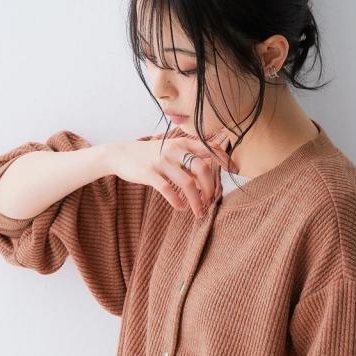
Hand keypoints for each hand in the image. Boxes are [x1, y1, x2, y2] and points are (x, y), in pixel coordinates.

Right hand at [105, 130, 235, 217]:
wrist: (120, 154)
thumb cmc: (152, 155)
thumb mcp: (172, 150)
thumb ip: (190, 159)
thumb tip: (210, 174)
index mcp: (183, 143)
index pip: (209, 148)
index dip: (224, 159)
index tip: (235, 171)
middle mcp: (174, 150)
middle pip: (202, 169)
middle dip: (210, 189)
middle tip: (210, 202)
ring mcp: (161, 161)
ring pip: (187, 183)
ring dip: (197, 201)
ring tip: (198, 212)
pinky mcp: (149, 173)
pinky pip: (168, 190)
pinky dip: (177, 202)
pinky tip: (180, 208)